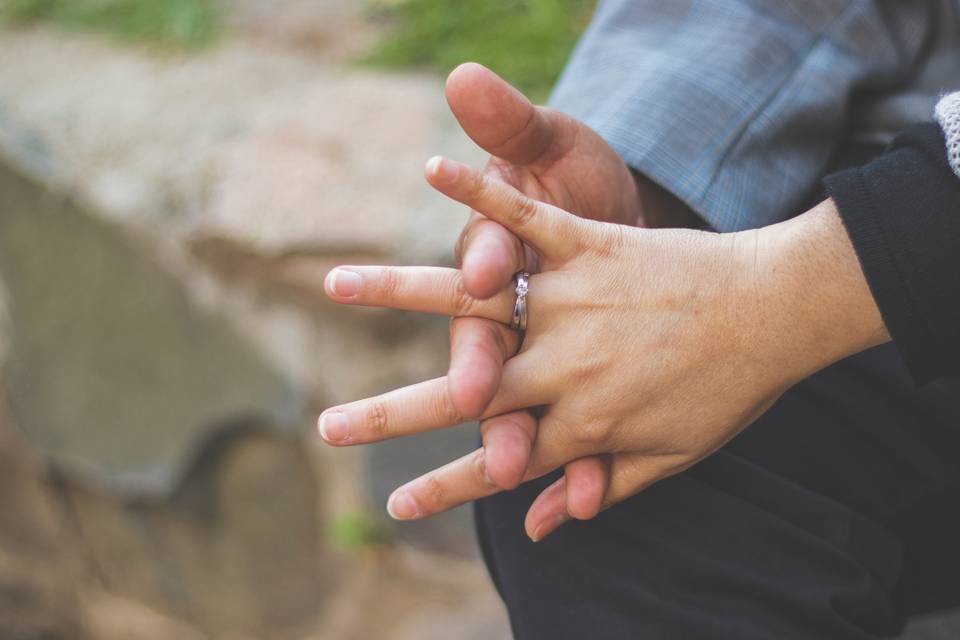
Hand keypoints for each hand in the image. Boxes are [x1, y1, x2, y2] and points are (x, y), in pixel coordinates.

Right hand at [320, 158, 888, 539]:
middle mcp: (560, 366)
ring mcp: (568, 302)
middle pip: (460, 397)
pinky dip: (480, 190)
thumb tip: (541, 529)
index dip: (442, 489)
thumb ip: (600, 487)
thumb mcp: (671, 457)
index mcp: (580, 421)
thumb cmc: (728, 389)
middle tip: (327, 426)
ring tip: (334, 283)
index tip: (392, 506)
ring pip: (472, 301)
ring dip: (396, 290)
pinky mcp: (589, 246)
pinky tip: (432, 169)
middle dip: (387, 417)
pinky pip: (528, 215)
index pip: (495, 465)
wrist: (779, 312)